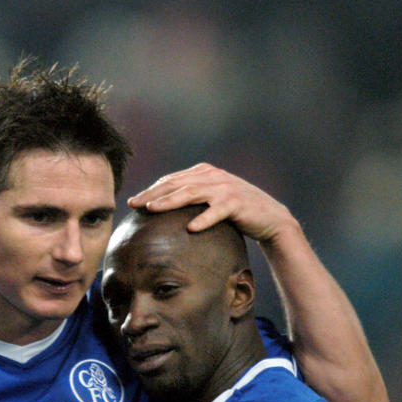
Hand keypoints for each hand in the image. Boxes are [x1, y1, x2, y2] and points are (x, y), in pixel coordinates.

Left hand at [128, 163, 297, 243]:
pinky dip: (204, 218)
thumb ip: (190, 197)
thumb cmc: (234, 211)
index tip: (132, 202)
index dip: (151, 190)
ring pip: (191, 193)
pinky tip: (191, 228)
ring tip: (152, 209)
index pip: (171, 180)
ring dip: (170, 201)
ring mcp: (225, 188)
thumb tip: (158, 207)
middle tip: (133, 204)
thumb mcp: (210, 199)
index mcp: (204, 173)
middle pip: (176, 184)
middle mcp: (213, 177)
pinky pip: (217, 211)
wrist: (269, 218)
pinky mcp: (237, 203)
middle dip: (152, 194)